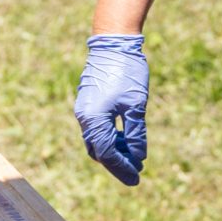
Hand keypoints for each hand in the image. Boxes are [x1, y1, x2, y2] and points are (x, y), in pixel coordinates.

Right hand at [74, 33, 148, 185]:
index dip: (123, 167)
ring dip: (114, 150)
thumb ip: (135, 134)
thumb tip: (137, 157)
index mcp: (94, 119)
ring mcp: (84, 109)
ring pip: (96, 140)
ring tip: (133, 156)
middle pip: (99, 150)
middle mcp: (84, 117)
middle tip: (135, 172)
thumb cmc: (127, 72)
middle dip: (117, 163)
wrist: (114, 43)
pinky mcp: (89, 102)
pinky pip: (96, 128)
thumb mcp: (136, 106)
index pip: (107, 153)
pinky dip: (110, 137)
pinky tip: (125, 138)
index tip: (137, 177)